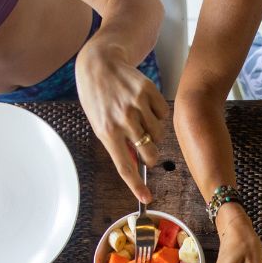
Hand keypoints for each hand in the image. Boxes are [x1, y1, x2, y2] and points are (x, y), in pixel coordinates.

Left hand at [75, 36, 166, 203]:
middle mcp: (123, 120)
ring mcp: (137, 105)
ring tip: (140, 121)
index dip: (136, 186)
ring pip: (159, 135)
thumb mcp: (100, 123)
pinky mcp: (148, 91)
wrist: (99, 64)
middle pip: (149, 154)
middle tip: (146, 149)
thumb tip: (136, 165)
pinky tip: (145, 106)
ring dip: (153, 134)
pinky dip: (158, 115)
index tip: (147, 199)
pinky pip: (163, 115)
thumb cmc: (98, 98)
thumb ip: (117, 144)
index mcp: (107, 132)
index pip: (124, 166)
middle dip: (151, 157)